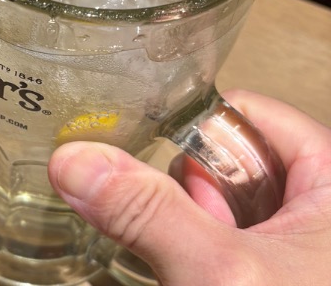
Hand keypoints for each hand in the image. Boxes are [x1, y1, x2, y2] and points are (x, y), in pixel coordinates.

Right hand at [48, 89, 330, 284]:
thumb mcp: (221, 275)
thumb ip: (147, 212)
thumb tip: (74, 161)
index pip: (245, 112)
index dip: (193, 134)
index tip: (156, 169)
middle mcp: (319, 201)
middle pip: (230, 158)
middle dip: (195, 199)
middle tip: (203, 248)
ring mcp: (300, 240)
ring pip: (223, 207)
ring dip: (196, 235)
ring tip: (204, 274)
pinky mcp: (274, 269)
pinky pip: (226, 243)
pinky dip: (203, 257)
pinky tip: (197, 278)